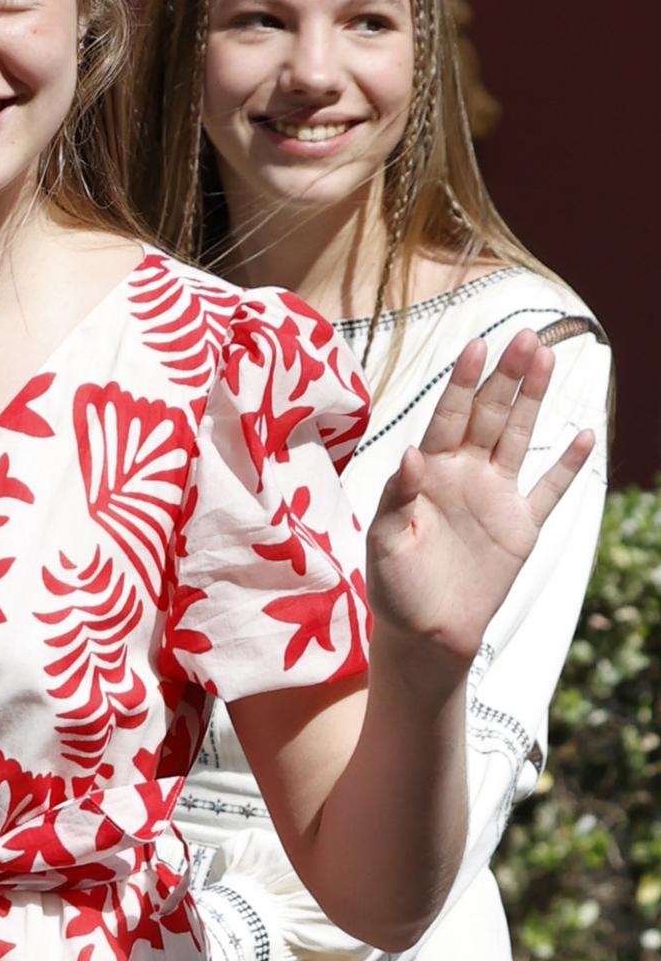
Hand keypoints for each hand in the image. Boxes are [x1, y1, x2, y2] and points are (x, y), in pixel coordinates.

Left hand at [366, 331, 593, 669]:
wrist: (423, 633)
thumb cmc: (393, 586)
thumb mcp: (385, 542)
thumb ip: (397, 497)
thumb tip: (412, 454)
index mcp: (428, 472)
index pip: (448, 416)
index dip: (464, 382)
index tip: (478, 345)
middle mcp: (463, 474)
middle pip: (489, 414)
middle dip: (507, 376)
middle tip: (526, 335)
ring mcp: (494, 497)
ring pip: (518, 437)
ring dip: (534, 400)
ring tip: (548, 358)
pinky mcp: (521, 527)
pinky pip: (549, 490)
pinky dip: (567, 465)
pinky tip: (583, 433)